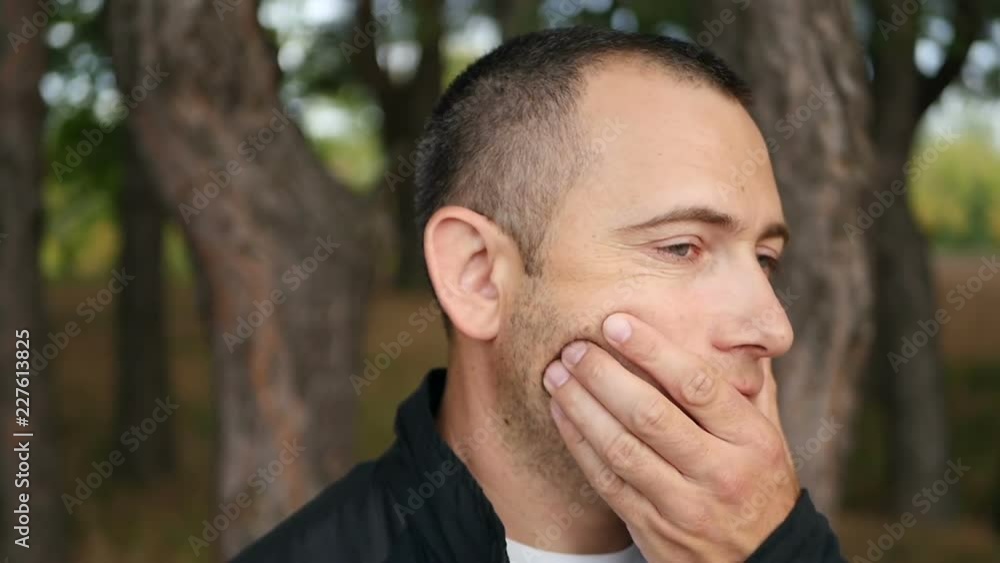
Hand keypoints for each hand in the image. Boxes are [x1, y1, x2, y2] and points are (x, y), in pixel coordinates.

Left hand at [543, 312, 798, 561]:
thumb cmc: (760, 486)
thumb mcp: (771, 436)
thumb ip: (748, 385)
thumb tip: (731, 329)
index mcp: (752, 441)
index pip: (697, 386)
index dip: (653, 351)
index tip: (617, 323)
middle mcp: (719, 472)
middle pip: (651, 415)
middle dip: (604, 375)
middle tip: (574, 347)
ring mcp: (684, 505)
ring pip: (622, 448)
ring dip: (582, 406)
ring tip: (556, 375)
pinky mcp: (653, 528)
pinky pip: (608, 481)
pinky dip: (579, 443)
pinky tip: (562, 413)